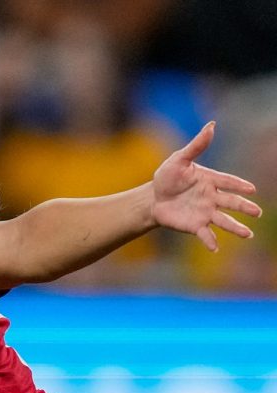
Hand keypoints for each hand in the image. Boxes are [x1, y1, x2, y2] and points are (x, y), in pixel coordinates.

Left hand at [152, 122, 261, 250]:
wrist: (152, 198)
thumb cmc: (167, 177)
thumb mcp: (179, 159)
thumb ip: (196, 145)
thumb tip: (212, 125)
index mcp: (210, 180)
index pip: (228, 182)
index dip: (239, 186)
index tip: (251, 189)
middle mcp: (211, 198)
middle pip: (231, 202)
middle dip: (244, 207)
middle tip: (257, 212)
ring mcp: (205, 213)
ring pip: (223, 220)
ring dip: (235, 227)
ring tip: (248, 234)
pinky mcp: (194, 226)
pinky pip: (205, 234)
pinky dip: (210, 241)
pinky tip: (215, 248)